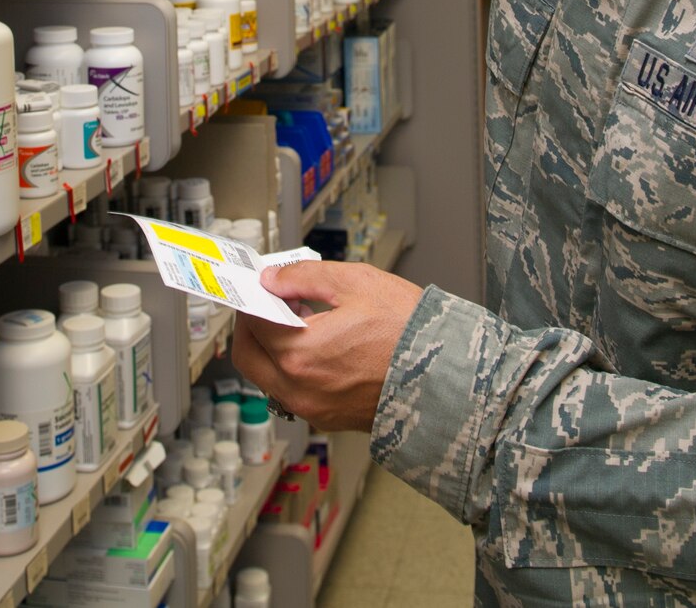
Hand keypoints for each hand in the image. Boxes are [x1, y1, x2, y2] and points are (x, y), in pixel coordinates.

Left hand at [233, 261, 424, 431]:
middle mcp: (299, 389)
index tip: (262, 286)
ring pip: (268, 378)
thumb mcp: (357, 283)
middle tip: (268, 303)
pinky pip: (292, 393)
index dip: (254, 297)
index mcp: (300, 355)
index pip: (252, 323)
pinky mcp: (328, 419)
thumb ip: (305, 277)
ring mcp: (313, 409)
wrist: (447, 377)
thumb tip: (273, 279)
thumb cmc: (410, 332)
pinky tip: (317, 346)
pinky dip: (292, 369)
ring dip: (271, 349)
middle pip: (249, 357)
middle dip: (251, 327)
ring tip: (299, 321)